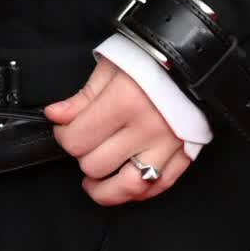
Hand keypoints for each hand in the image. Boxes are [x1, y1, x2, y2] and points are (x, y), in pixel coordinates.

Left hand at [43, 56, 194, 205]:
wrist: (193, 58)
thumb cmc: (150, 58)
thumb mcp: (111, 67)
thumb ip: (82, 97)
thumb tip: (55, 116)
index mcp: (124, 101)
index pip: (78, 140)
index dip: (63, 136)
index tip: (64, 128)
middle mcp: (147, 128)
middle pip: (96, 165)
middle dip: (83, 156)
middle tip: (84, 143)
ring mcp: (169, 145)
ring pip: (128, 187)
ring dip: (104, 189)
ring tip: (93, 182)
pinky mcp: (186, 155)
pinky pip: (158, 186)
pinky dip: (137, 192)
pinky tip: (123, 184)